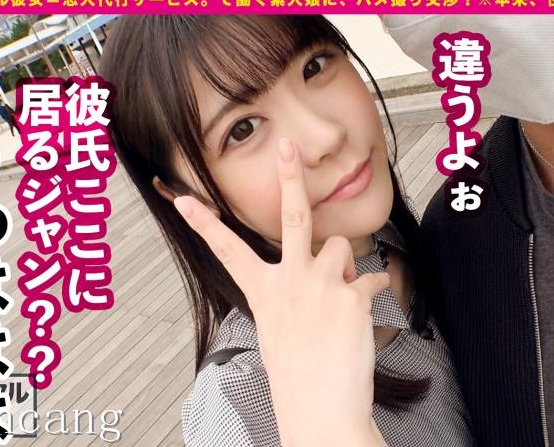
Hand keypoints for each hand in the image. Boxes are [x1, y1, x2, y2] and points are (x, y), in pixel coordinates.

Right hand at [174, 138, 388, 446]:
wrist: (320, 408)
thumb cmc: (297, 372)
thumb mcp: (278, 327)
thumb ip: (293, 289)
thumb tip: (323, 266)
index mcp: (264, 290)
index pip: (227, 249)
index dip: (203, 222)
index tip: (183, 198)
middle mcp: (289, 280)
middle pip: (291, 216)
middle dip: (289, 176)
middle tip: (286, 145)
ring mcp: (320, 284)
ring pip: (340, 246)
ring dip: (342, 263)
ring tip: (338, 298)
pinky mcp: (351, 295)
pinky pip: (370, 278)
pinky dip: (370, 292)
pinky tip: (361, 314)